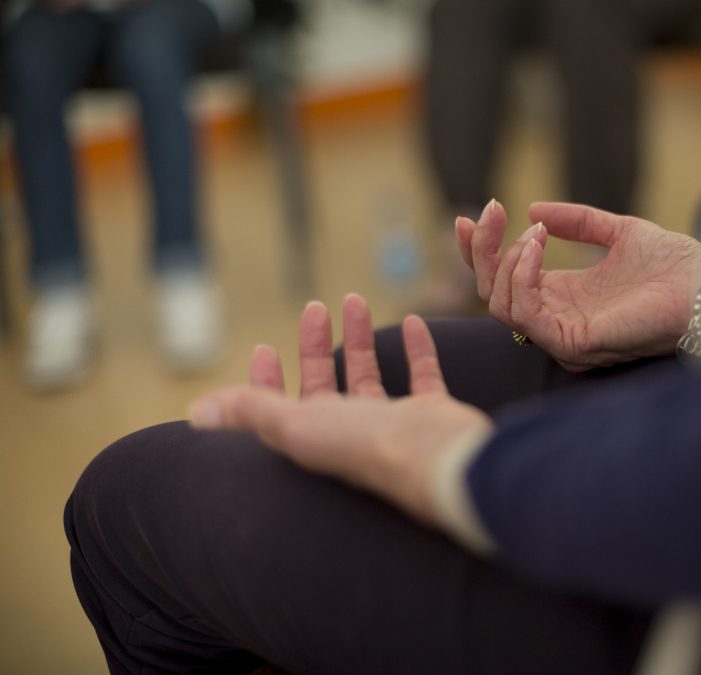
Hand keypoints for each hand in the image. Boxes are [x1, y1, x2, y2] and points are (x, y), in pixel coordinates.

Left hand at [188, 295, 492, 523]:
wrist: (438, 462)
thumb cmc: (365, 445)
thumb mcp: (295, 425)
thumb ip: (251, 412)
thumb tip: (196, 412)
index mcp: (315, 439)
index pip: (280, 408)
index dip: (265, 382)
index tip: (264, 347)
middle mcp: (352, 435)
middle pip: (326, 385)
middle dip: (315, 346)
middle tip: (315, 307)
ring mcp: (395, 425)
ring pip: (371, 376)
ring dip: (361, 339)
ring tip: (355, 299)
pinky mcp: (431, 415)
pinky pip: (423, 375)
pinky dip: (417, 349)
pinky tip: (414, 322)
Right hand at [456, 201, 700, 370]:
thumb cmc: (675, 266)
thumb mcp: (619, 232)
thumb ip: (578, 222)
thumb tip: (534, 209)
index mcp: (564, 298)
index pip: (504, 281)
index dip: (482, 250)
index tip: (475, 214)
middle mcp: (557, 321)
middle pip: (492, 293)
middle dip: (481, 249)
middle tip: (490, 211)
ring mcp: (562, 336)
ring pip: (500, 305)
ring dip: (507, 260)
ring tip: (534, 233)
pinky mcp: (573, 344)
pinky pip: (526, 314)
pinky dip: (522, 277)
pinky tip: (535, 246)